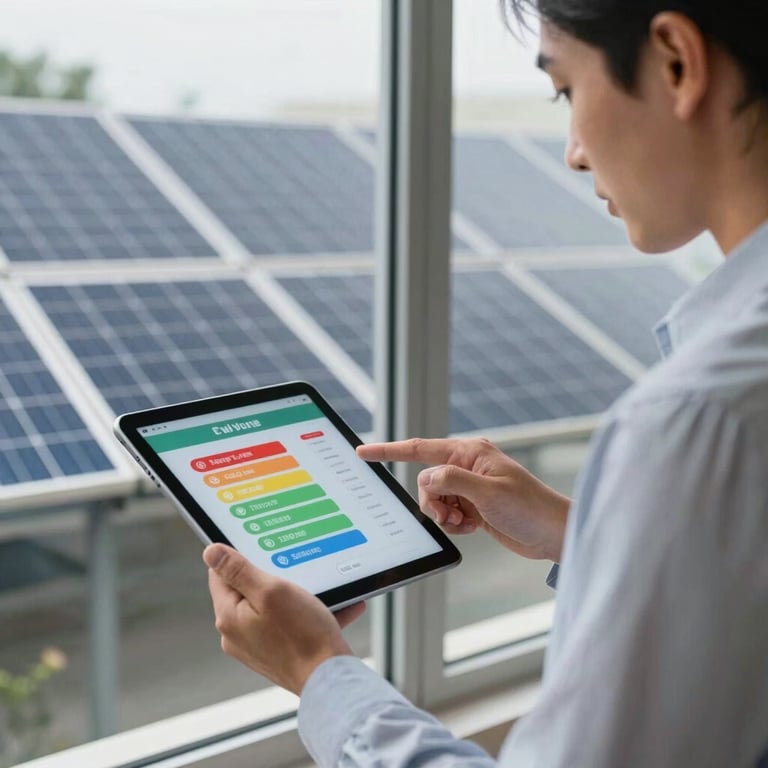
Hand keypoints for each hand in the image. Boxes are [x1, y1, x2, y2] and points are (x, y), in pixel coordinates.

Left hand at [203, 544, 364, 694]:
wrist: (330, 678)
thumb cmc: (303, 635)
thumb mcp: (271, 591)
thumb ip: (239, 570)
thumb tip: (210, 552)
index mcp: (229, 617)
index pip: (219, 575)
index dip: (240, 559)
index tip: (264, 553)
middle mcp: (237, 634)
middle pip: (245, 591)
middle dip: (270, 577)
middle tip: (293, 572)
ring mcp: (256, 646)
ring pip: (269, 607)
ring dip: (292, 595)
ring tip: (316, 593)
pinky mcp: (275, 654)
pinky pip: (286, 625)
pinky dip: (305, 614)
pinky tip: (330, 608)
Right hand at [357, 437, 568, 561]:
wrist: (552, 533)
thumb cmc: (529, 508)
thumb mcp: (488, 493)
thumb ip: (452, 481)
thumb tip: (426, 479)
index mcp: (470, 452)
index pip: (420, 449)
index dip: (389, 450)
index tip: (363, 451)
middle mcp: (467, 466)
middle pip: (426, 482)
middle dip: (432, 503)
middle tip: (452, 516)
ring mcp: (470, 486)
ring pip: (434, 500)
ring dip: (444, 516)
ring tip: (467, 523)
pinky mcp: (473, 505)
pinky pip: (447, 514)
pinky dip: (455, 524)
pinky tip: (474, 527)